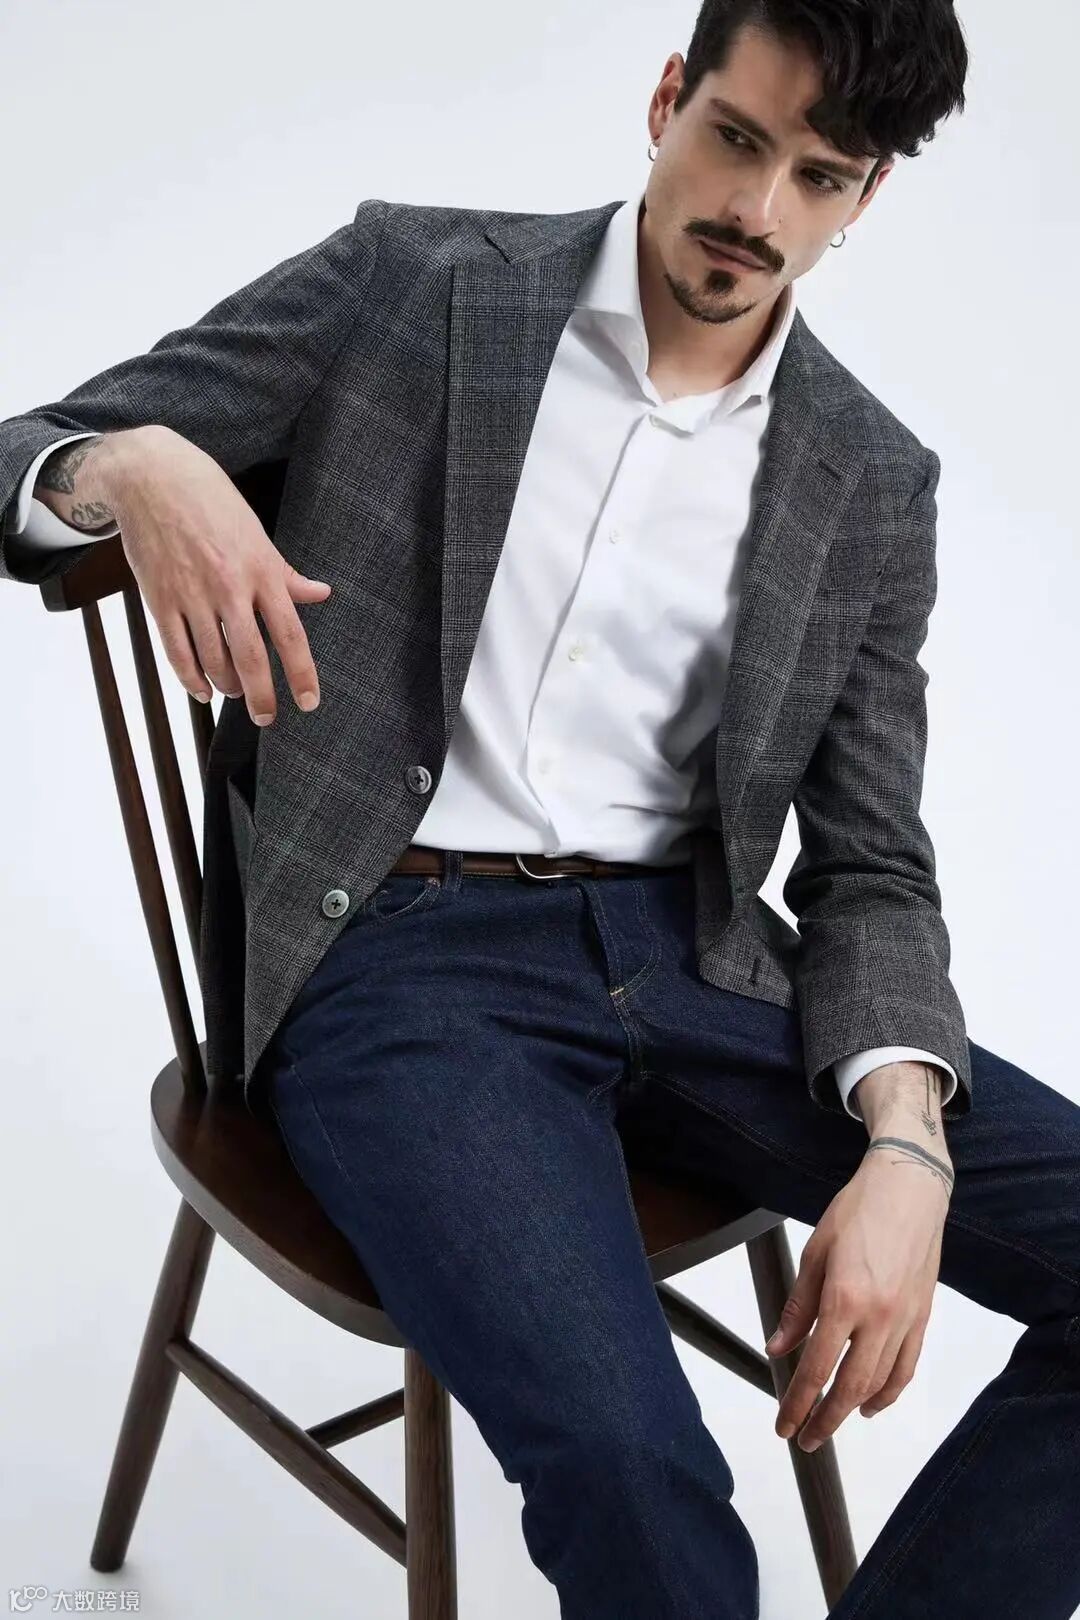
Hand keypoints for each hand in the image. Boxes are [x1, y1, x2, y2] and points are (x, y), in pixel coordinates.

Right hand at [101, 426, 331, 724]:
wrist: (151, 476)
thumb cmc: (210, 500)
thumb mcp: (257, 533)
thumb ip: (286, 573)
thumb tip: (321, 594)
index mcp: (262, 569)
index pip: (290, 634)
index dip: (301, 674)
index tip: (308, 702)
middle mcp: (229, 586)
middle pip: (250, 658)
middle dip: (261, 697)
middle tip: (267, 718)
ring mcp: (192, 595)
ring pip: (213, 660)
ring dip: (227, 686)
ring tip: (235, 693)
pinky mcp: (159, 599)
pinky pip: (176, 652)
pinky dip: (190, 678)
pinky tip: (201, 689)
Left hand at [766, 1129, 952, 1452]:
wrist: (909, 1188)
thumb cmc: (859, 1211)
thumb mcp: (815, 1252)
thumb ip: (797, 1307)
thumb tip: (779, 1347)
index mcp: (845, 1299)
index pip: (816, 1368)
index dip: (798, 1403)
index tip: (784, 1425)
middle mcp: (879, 1317)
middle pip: (850, 1387)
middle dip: (825, 1419)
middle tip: (805, 1438)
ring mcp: (905, 1320)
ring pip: (880, 1383)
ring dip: (854, 1410)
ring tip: (831, 1423)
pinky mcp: (922, 1316)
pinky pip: (906, 1366)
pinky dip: (890, 1392)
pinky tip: (873, 1404)